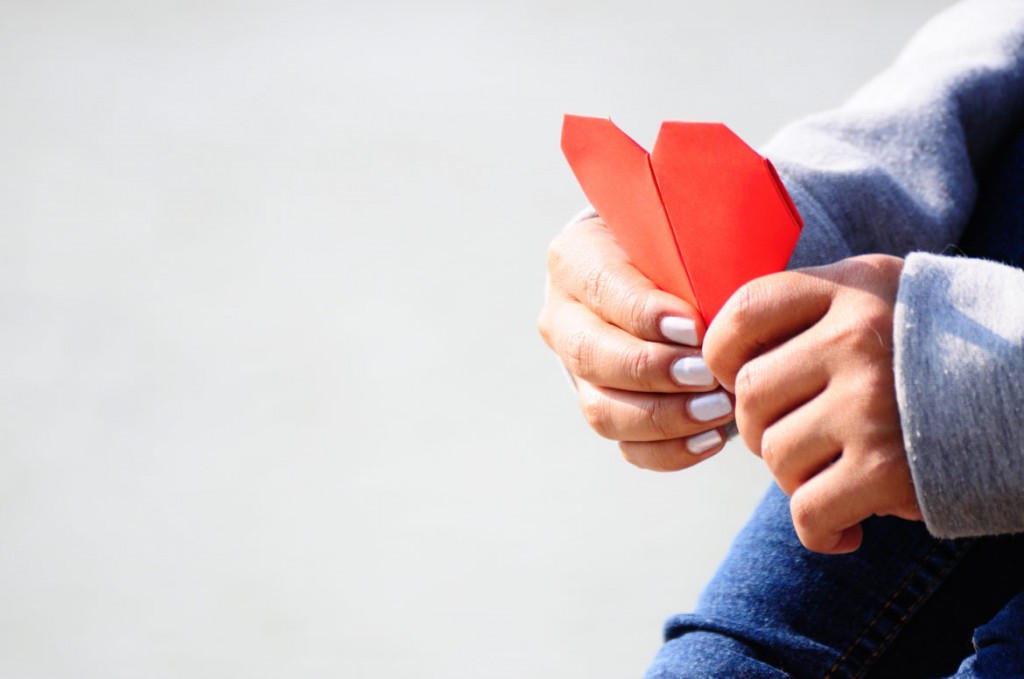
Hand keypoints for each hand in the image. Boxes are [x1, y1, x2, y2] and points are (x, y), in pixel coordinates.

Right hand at [537, 217, 732, 470]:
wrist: (673, 274)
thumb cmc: (685, 247)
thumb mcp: (684, 233)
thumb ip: (696, 251)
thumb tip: (727, 296)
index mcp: (576, 259)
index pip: (602, 289)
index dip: (645, 314)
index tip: (696, 329)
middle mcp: (565, 318)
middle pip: (592, 355)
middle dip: (653, 370)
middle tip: (708, 374)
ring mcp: (578, 371)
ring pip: (603, 409)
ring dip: (664, 416)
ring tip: (718, 410)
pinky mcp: (604, 409)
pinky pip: (628, 446)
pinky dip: (670, 450)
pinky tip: (711, 439)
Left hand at [703, 255, 921, 553]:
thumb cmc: (940, 353)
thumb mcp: (882, 297)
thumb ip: (811, 309)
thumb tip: (719, 356)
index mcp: (850, 289)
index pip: (742, 313)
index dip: (722, 356)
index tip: (739, 379)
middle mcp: (858, 338)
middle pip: (749, 395)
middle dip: (759, 428)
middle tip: (799, 437)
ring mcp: (871, 403)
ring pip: (774, 454)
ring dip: (793, 478)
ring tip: (835, 472)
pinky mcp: (888, 468)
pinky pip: (807, 511)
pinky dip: (818, 529)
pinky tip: (846, 525)